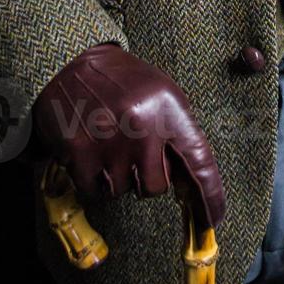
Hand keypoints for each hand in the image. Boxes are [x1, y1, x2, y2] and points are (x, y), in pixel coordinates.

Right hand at [31, 44, 225, 228]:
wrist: (69, 63)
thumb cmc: (123, 82)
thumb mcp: (162, 95)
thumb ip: (178, 133)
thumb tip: (190, 186)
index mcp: (169, 108)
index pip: (199, 161)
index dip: (210, 196)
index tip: (213, 219)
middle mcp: (142, 127)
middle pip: (155, 188)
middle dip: (146, 177)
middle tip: (132, 150)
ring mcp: (109, 142)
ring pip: (122, 191)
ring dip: (117, 176)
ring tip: (108, 143)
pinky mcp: (78, 153)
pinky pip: (93, 192)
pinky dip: (92, 180)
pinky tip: (91, 151)